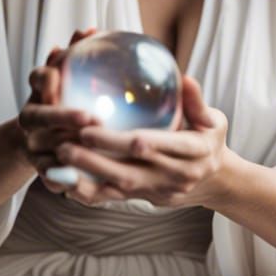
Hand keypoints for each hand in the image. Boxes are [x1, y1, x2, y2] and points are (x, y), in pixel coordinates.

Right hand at [16, 28, 101, 192]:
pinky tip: (75, 184)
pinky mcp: (39, 168)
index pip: (39, 80)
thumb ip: (75, 55)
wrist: (32, 139)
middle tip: (92, 119)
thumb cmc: (57, 101)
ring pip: (45, 146)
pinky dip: (59, 179)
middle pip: (41, 116)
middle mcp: (30, 117)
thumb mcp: (62, 79)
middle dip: (63, 117)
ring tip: (92, 150)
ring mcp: (32, 143)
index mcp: (37, 93)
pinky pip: (47, 175)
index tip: (61, 75)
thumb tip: (91, 28)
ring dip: (66, 149)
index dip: (48, 78)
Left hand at [52, 75, 231, 207]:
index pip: (159, 146)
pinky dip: (88, 192)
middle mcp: (175, 175)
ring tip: (59, 159)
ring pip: (118, 187)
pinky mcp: (144, 199)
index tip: (101, 130)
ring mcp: (158, 190)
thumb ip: (197, 101)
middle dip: (98, 159)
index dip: (130, 142)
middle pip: (131, 169)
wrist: (215, 182)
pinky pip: (113, 199)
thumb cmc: (210, 141)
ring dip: (87, 176)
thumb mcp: (213, 120)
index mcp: (194, 152)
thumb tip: (183, 77)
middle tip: (67, 143)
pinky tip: (64, 181)